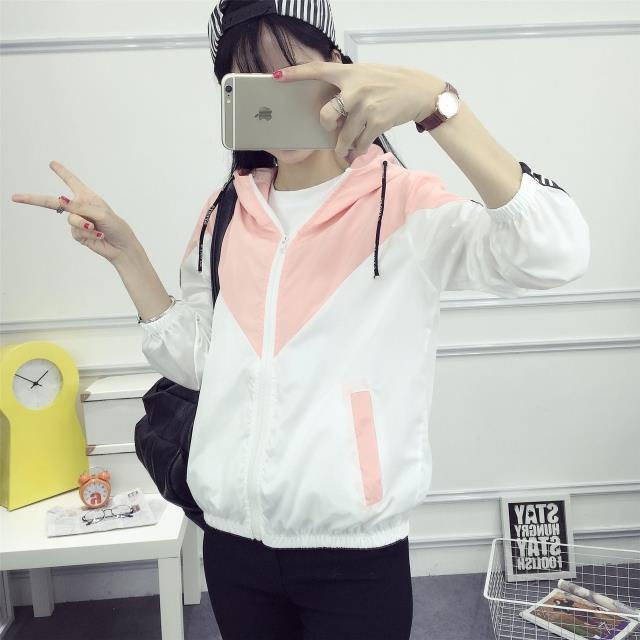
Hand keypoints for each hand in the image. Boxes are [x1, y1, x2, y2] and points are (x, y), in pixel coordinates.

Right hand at [11, 160, 140, 263]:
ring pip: (70, 220)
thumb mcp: (101, 213)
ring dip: (84, 224)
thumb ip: (81, 207)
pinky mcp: (78, 234)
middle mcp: (80, 207)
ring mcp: (78, 221)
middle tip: (15, 197)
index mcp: (87, 197)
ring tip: (96, 228)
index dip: (62, 172)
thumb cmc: (116, 226)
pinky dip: (87, 234)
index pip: (72, 182)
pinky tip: (98, 235)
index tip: (52, 163)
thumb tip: (62, 201)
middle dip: (34, 199)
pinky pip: (75, 232)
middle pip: (53, 202)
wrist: (121, 247)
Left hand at [273, 62, 444, 160]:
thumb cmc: (388, 84)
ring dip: (343, 147)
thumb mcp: (366, 74)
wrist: (418, 91)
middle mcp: (355, 89)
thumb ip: (346, 84)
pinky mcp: (377, 122)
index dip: (295, 73)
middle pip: (327, 115)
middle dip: (327, 127)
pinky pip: (360, 144)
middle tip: (331, 129)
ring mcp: (366, 106)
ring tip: (345, 151)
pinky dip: (358, 151)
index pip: (317, 70)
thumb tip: (328, 104)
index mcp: (349, 74)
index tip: (277, 76)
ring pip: (344, 136)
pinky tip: (358, 153)